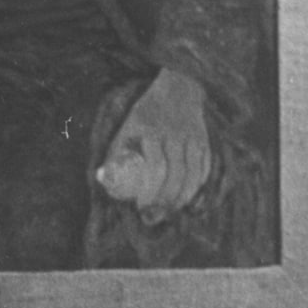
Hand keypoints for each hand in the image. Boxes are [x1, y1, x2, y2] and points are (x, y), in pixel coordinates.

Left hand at [96, 67, 211, 223]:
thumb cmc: (144, 119)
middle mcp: (175, 134)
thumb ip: (115, 155)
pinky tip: (187, 200)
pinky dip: (197, 187)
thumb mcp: (125, 130)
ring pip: (194, 174)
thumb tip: (103, 179)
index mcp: (150, 131)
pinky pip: (204, 169)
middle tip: (154, 217)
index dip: (150, 190)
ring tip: (169, 212)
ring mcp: (193, 138)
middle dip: (166, 200)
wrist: (177, 91)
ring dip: (182, 198)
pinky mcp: (205, 142)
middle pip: (177, 174)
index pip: (156, 166)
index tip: (141, 207)